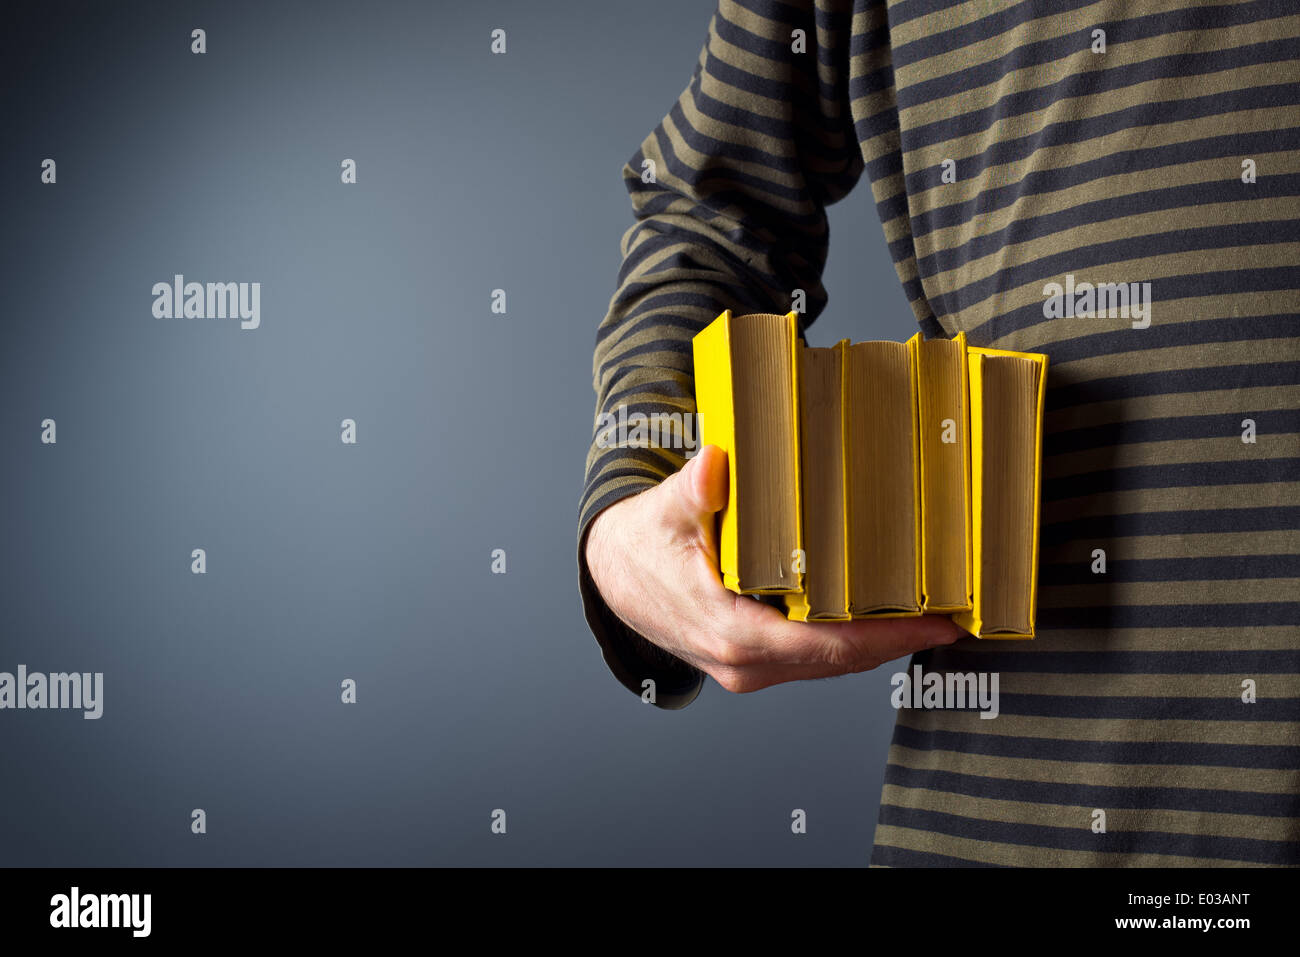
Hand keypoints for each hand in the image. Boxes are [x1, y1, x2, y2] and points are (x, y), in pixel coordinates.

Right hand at [584, 444, 963, 693]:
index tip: (939, 625)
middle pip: (840, 659)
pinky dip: (853, 640)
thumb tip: (714, 465)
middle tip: (959, 612)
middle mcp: (744, 662)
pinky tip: (886, 617)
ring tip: (936, 615)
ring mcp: (750, 667)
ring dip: (881, 643)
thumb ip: (694, 490)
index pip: (824, 644)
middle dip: (900, 640)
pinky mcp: (755, 661)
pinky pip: (815, 656)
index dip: (887, 638)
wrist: (614, 576)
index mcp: (729, 632)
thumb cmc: (643, 545)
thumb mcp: (665, 511)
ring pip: (831, 662)